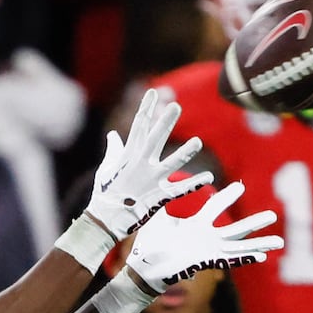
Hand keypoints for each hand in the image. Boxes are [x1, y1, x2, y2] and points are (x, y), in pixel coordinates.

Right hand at [85, 88, 211, 240]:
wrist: (106, 219)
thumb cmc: (104, 194)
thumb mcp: (106, 168)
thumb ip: (113, 150)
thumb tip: (113, 135)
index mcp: (128, 155)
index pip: (138, 127)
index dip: (146, 108)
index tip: (152, 92)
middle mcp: (141, 165)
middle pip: (155, 139)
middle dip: (165, 122)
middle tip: (176, 106)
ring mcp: (150, 181)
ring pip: (171, 164)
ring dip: (185, 153)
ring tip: (198, 142)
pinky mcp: (158, 197)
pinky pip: (179, 190)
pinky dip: (194, 184)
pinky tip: (208, 177)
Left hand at [125, 181, 281, 293]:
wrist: (142, 266)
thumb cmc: (148, 244)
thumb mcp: (157, 219)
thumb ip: (163, 201)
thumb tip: (162, 183)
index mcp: (195, 225)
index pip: (215, 207)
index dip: (227, 197)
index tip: (240, 186)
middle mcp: (205, 238)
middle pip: (235, 228)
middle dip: (254, 222)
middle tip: (274, 214)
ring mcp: (207, 250)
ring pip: (238, 245)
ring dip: (259, 242)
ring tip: (279, 241)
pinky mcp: (205, 261)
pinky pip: (229, 259)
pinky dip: (245, 258)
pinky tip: (262, 257)